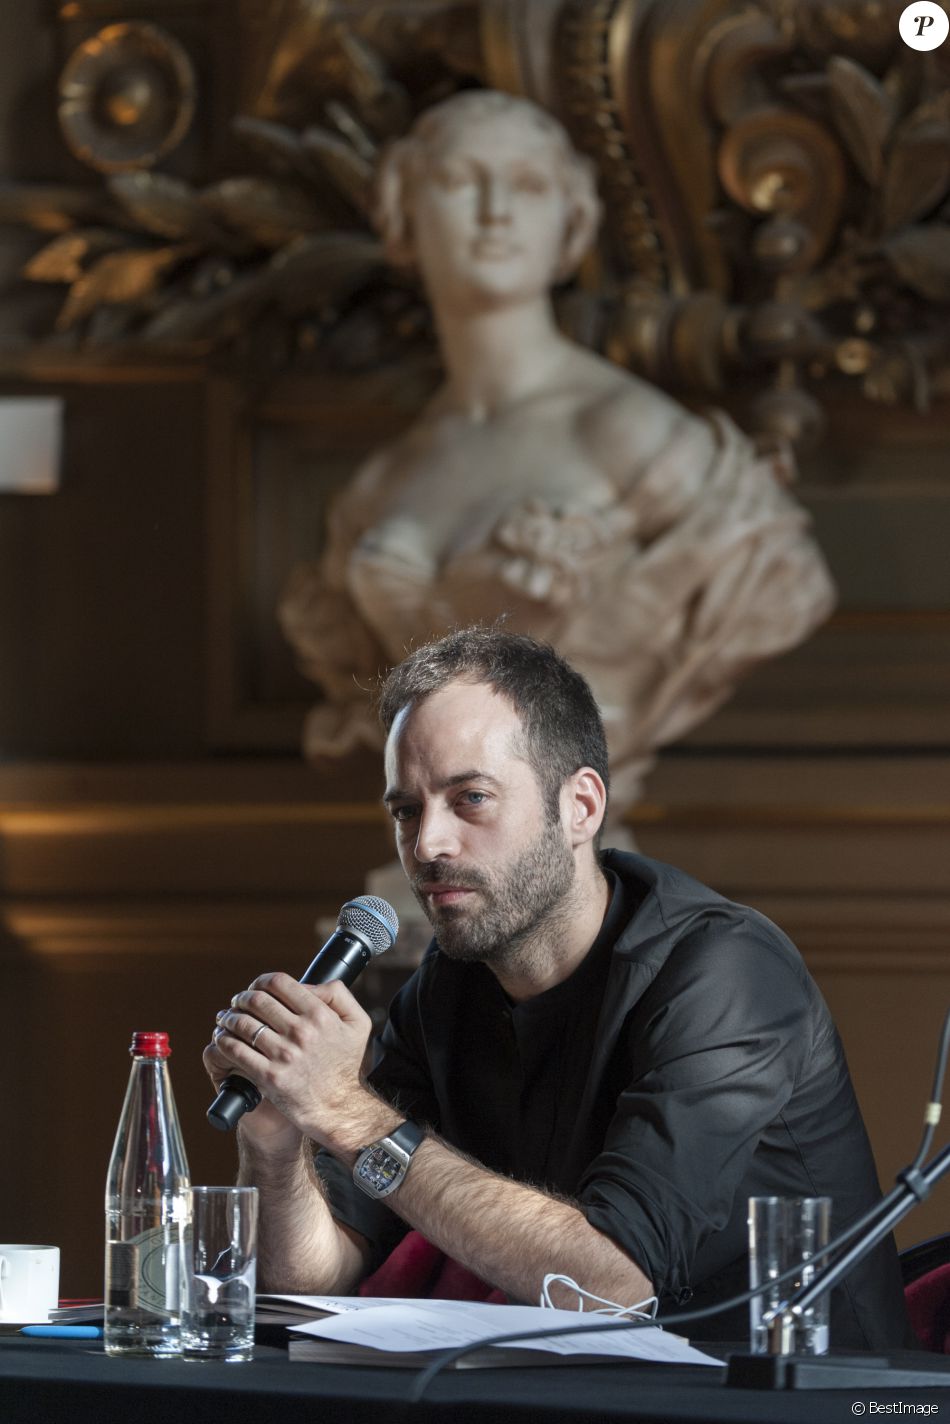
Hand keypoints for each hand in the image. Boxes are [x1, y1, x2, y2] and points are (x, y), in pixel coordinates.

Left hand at [208, 973, 376, 1151]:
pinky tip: (223, 1039)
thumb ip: (337, 995)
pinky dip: (224, 1041)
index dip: (261, 981)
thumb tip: (308, 984)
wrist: (341, 1108)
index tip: (255, 987)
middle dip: (241, 998)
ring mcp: (284, 1055)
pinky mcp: (270, 1077)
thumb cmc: (347, 1065)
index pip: (279, 983)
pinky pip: (236, 1051)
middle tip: (237, 1003)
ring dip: (228, 1018)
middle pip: (257, 1000)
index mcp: (320, 1015)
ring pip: (242, 1024)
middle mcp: (301, 1032)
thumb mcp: (357, 1023)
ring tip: (226, 1020)